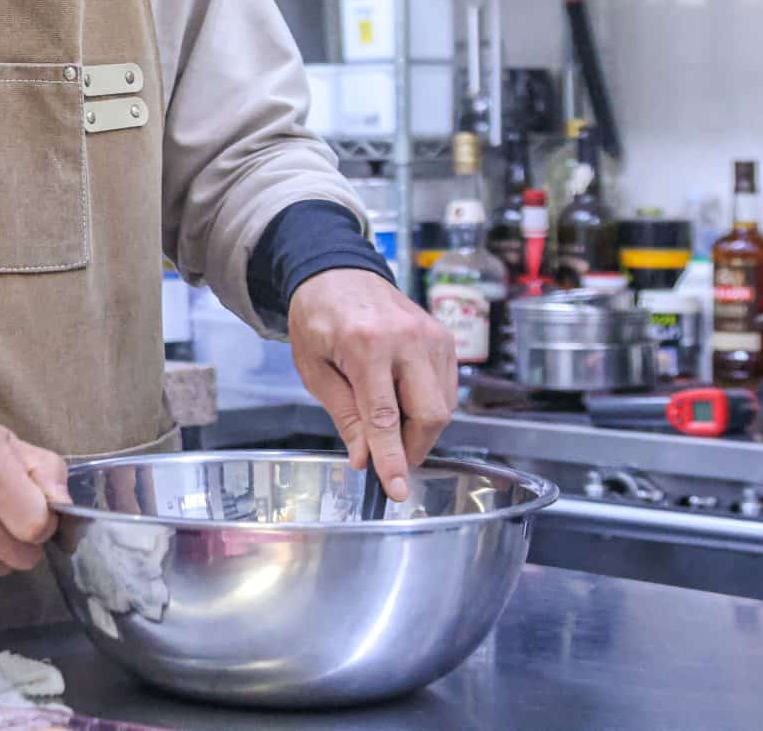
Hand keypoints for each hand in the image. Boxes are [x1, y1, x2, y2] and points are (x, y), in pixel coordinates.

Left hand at [287, 268, 457, 501]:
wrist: (338, 273)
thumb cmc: (319, 318)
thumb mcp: (314, 370)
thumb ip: (344, 414)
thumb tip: (364, 458)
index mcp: (366, 343)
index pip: (385, 417)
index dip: (392, 459)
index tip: (397, 489)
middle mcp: (406, 337)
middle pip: (429, 413)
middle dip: (413, 448)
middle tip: (390, 459)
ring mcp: (431, 334)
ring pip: (444, 405)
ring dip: (420, 429)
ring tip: (390, 423)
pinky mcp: (444, 336)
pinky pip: (448, 388)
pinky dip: (430, 406)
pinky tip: (404, 402)